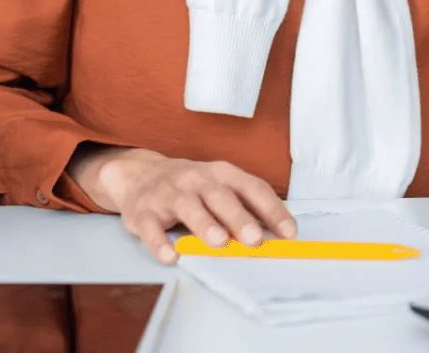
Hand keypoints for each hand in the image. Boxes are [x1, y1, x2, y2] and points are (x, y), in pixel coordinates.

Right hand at [67, 146, 296, 264]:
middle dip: (239, 218)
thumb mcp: (219, 188)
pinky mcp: (143, 211)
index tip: (289, 233)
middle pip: (221, 196)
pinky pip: (151, 226)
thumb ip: (244, 208)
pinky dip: (160, 242)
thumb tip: (276, 236)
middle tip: (255, 239)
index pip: (253, 188)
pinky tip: (171, 256)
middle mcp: (196, 179)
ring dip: (205, 224)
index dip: (273, 210)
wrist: (139, 175)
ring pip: (188, 207)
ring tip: (219, 242)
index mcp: (222, 174)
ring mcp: (169, 193)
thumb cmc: (190, 187)